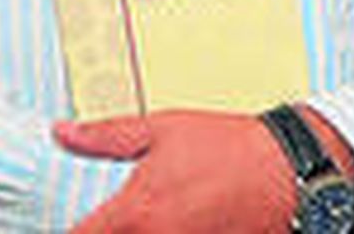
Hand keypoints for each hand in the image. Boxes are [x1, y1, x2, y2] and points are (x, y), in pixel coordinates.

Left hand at [56, 110, 295, 233]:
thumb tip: (63, 133)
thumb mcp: (161, 130)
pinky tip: (173, 227)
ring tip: (149, 220)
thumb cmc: (229, 148)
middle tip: (112, 220)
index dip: (70, 231)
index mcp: (137, 212)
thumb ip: (106, 137)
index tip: (73, 223)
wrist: (291, 172)